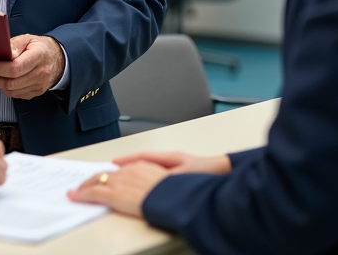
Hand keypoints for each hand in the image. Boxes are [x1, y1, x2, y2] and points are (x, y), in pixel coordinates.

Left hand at [0, 34, 63, 99]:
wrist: (57, 59)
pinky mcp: (36, 93)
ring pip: (11, 91)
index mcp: (39, 56)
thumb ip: (15, 44)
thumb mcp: (28, 39)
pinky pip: (16, 95)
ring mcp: (39, 85)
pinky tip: (0, 80)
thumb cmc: (40, 48)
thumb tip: (4, 52)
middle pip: (11, 82)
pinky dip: (5, 89)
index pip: (16, 68)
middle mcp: (41, 73)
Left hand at [67, 161, 169, 217]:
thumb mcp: (167, 182)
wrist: (172, 198)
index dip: (111, 175)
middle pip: (105, 172)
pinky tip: (74, 197)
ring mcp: (119, 182)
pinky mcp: (112, 194)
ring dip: (85, 185)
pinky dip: (80, 195)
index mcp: (141, 166)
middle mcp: (127, 171)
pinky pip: (91, 193)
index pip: (120, 169)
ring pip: (95, 181)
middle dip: (93, 178)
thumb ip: (156, 182)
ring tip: (78, 190)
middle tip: (86, 183)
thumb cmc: (174, 193)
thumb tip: (153, 189)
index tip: (106, 178)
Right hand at [113, 151, 230, 175]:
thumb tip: (150, 181)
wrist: (223, 170)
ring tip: (124, 173)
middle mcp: (170, 158)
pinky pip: (156, 169)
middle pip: (143, 159)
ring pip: (149, 164)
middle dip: (128, 163)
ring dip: (136, 167)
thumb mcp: (183, 176)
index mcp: (169, 157)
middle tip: (113, 168)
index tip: (114, 162)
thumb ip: (166, 178)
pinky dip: (146, 173)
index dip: (127, 159)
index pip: (143, 156)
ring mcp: (174, 163)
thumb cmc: (206, 172)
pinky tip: (145, 180)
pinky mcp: (178, 170)